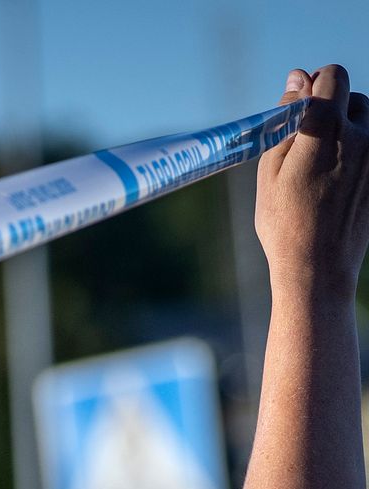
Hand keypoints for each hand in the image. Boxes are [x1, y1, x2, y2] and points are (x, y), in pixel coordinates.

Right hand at [256, 65, 368, 299]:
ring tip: (327, 164)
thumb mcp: (270, 170)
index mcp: (326, 129)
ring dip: (351, 131)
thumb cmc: (285, 225)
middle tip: (311, 143)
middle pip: (354, 98)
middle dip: (334, 110)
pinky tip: (339, 183)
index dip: (315, 85)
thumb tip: (297, 80)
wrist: (318, 271)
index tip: (302, 107)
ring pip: (368, 122)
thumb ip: (287, 118)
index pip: (332, 76)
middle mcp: (359, 136)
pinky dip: (359, 155)